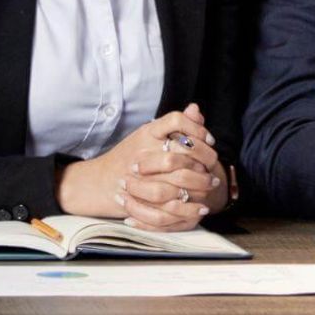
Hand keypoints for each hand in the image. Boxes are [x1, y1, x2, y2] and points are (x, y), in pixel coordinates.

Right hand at [56, 104, 226, 229]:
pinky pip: (170, 200)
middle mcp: (143, 150)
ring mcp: (141, 174)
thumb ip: (175, 124)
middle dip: (205, 159)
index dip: (197, 128)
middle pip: (182, 151)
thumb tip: (196, 109)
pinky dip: (189, 204)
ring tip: (211, 184)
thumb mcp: (149, 135)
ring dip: (201, 182)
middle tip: (215, 165)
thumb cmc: (129, 156)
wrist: (99, 182)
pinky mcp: (141, 195)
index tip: (209, 139)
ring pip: (178, 177)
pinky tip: (199, 204)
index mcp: (146, 132)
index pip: (176, 120)